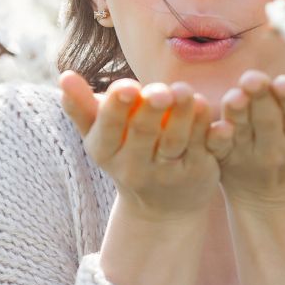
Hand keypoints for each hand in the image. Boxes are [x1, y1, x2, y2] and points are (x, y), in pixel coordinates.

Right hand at [58, 70, 229, 220]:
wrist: (162, 207)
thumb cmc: (126, 154)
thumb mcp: (101, 137)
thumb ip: (82, 107)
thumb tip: (64, 76)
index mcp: (107, 152)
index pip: (108, 130)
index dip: (116, 110)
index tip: (126, 87)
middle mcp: (136, 166)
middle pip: (145, 135)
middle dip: (152, 111)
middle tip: (161, 90)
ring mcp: (170, 171)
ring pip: (177, 142)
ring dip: (183, 117)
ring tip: (187, 92)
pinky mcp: (200, 172)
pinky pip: (206, 150)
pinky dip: (212, 135)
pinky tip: (220, 121)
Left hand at [213, 66, 284, 207]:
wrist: (273, 191)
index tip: (284, 81)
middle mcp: (277, 145)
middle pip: (268, 118)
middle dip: (261, 97)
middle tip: (253, 78)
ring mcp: (248, 153)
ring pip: (242, 131)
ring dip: (237, 114)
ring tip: (235, 96)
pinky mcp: (224, 158)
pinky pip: (218, 149)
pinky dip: (215, 138)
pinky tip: (212, 124)